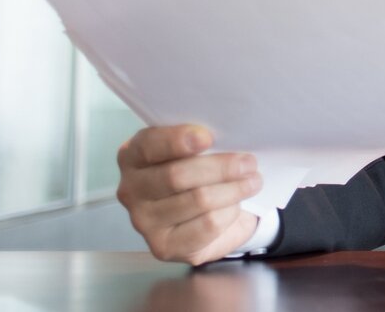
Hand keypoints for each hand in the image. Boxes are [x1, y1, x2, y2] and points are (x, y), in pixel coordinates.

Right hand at [117, 124, 263, 265]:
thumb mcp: (198, 147)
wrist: (210, 210)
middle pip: (176, 176)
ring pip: (197, 200)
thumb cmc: (201, 169)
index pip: (149, 145)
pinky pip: (207, 225)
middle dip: (221, 167)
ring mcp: (143, 221)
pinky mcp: (163, 247)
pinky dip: (229, 213)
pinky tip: (236, 205)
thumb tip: (228, 136)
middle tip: (249, 162)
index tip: (207, 137)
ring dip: (233, 189)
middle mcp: (131, 189)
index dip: (177, 140)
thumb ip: (202, 138)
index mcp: (133, 155)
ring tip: (252, 181)